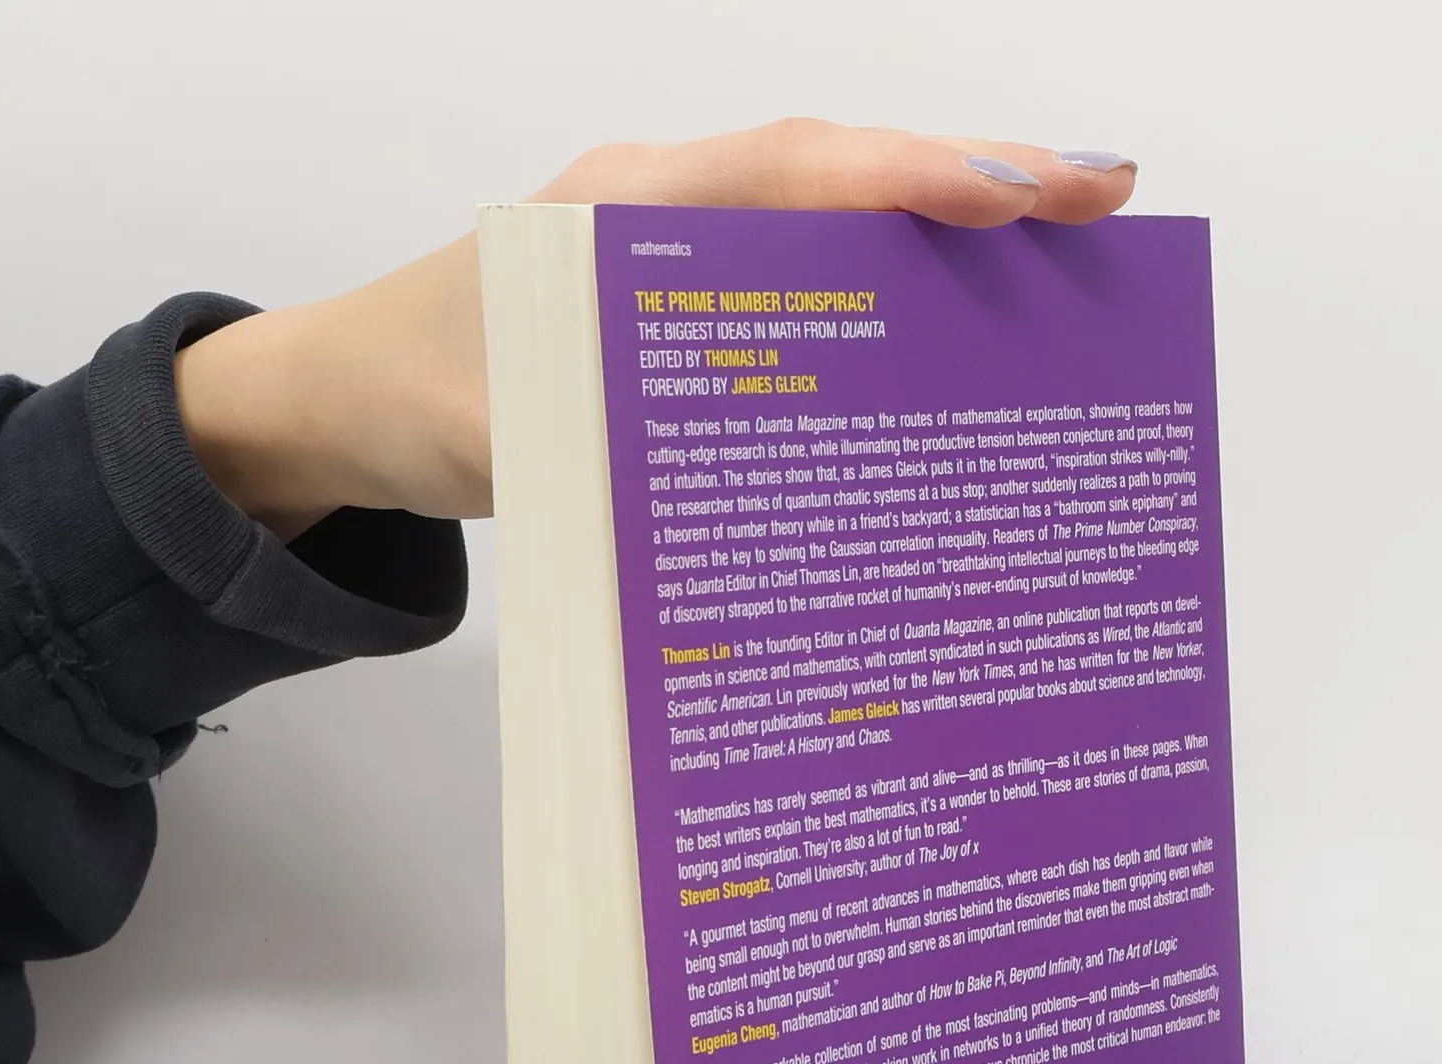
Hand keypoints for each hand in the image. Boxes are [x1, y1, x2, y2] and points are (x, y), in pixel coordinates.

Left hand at [173, 121, 1137, 540]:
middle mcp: (663, 209)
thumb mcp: (499, 441)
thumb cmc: (407, 398)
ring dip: (943, 225)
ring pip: (833, 216)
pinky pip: (803, 271)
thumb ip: (608, 460)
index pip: (795, 174)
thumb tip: (752, 511)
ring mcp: (675, 246)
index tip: (1025, 193)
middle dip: (974, 180)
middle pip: (841, 174)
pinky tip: (946, 316)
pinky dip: (883, 279)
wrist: (336, 399)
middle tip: (1104, 200)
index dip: (912, 181)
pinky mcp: (679, 298)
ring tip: (1063, 244)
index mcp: (623, 215)